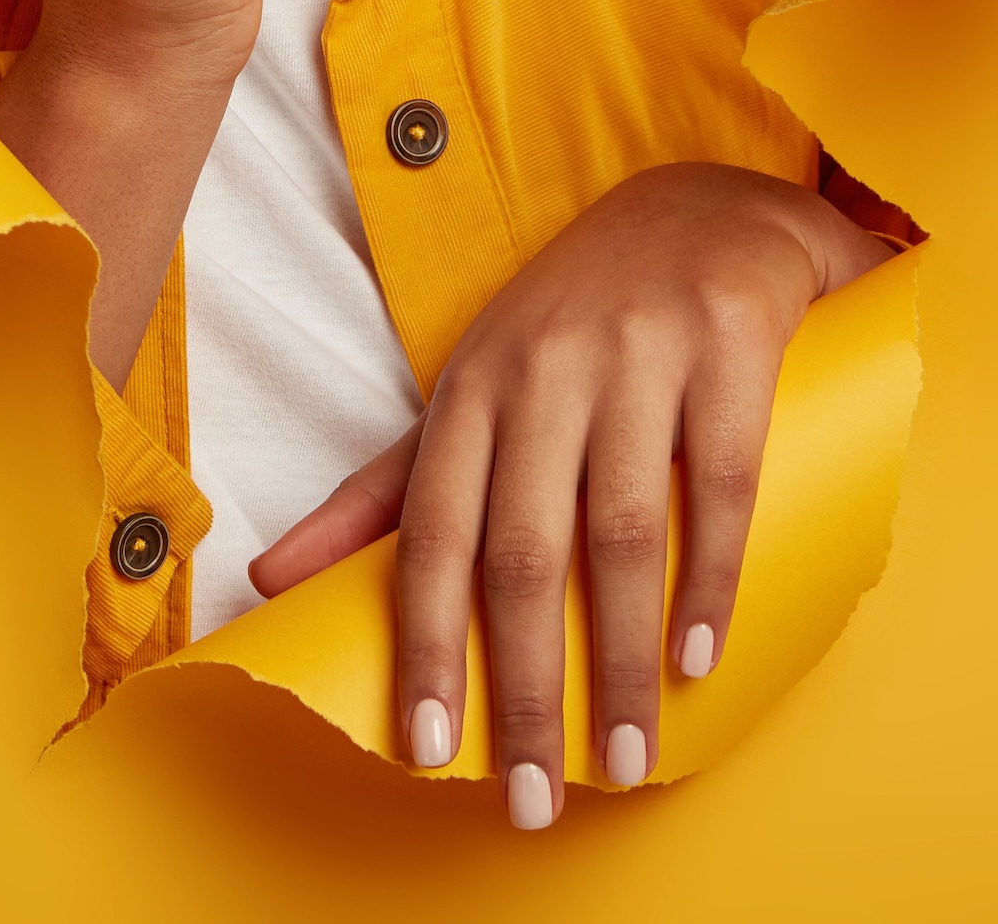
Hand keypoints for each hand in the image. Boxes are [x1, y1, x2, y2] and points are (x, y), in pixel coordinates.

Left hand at [242, 161, 894, 822]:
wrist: (710, 200)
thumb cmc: (581, 315)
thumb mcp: (474, 385)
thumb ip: (383, 487)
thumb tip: (268, 580)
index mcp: (473, 385)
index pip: (431, 535)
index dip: (424, 647)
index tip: (427, 749)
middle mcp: (546, 364)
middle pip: (524, 552)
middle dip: (525, 689)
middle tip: (534, 796)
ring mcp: (640, 348)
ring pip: (623, 531)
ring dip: (621, 659)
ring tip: (627, 753)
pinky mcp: (729, 337)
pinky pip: (724, 479)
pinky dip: (713, 578)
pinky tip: (700, 653)